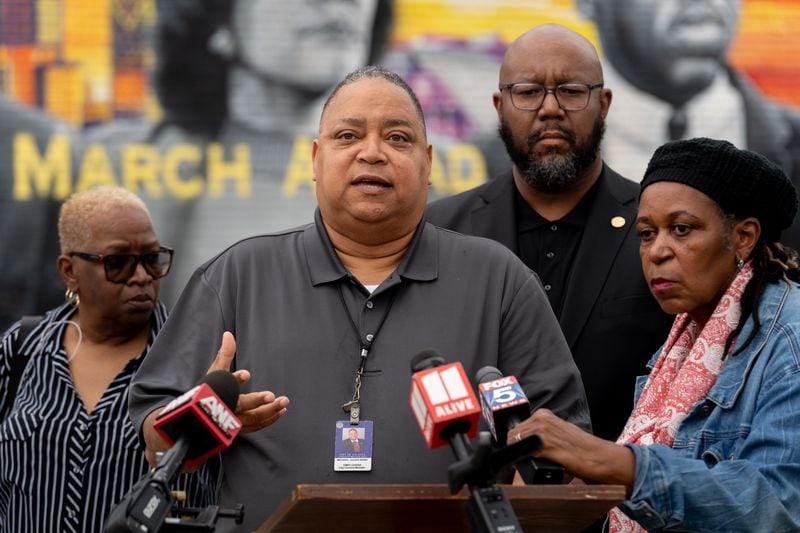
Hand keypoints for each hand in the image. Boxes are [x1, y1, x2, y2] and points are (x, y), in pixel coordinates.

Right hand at [207, 331, 289, 432]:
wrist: (199, 418)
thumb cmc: (210, 391)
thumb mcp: (216, 372)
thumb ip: (224, 354)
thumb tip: (228, 335)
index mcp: (220, 393)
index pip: (226, 385)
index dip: (235, 379)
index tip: (247, 374)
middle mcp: (226, 409)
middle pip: (243, 406)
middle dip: (258, 401)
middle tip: (274, 396)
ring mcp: (233, 422)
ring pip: (253, 419)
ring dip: (270, 411)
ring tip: (284, 402)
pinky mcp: (239, 430)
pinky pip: (256, 426)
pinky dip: (269, 420)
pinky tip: (280, 412)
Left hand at [507, 409, 634, 493]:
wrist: (596, 456)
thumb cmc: (579, 447)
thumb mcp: (558, 432)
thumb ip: (541, 432)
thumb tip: (524, 442)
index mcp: (543, 414)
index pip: (516, 426)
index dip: (512, 439)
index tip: (512, 448)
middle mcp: (541, 419)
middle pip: (512, 434)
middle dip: (512, 447)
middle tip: (515, 458)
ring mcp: (542, 431)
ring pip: (514, 442)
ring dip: (515, 454)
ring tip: (519, 463)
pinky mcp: (544, 446)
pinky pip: (523, 452)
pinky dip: (520, 460)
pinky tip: (523, 465)